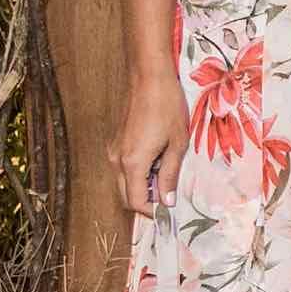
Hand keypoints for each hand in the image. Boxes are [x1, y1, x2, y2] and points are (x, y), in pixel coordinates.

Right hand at [108, 68, 184, 219]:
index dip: (153, 211)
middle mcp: (116, 160)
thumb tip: (167, 201)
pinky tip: (159, 162)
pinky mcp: (116, 143)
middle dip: (146, 202)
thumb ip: (170, 175)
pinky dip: (138, 174)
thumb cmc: (167, 109)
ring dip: (143, 187)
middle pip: (126, 196)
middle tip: (170, 198)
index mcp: (132, 163)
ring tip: (167, 175)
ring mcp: (113, 151)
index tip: (170, 212)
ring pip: (124, 182)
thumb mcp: (177, 145)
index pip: (136, 202)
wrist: (149, 79)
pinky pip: (124, 168)